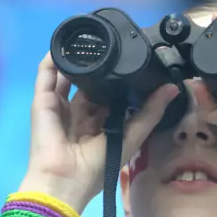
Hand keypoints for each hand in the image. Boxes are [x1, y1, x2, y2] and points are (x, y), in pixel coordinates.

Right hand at [19, 53, 179, 211]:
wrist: (65, 179)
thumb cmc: (99, 164)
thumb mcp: (132, 137)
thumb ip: (151, 112)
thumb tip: (174, 87)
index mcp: (102, 123)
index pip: (112, 95)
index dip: (122, 80)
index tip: (138, 58)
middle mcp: (82, 113)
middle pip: (92, 84)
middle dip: (102, 66)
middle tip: (114, 41)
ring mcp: (61, 106)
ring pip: (70, 76)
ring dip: (78, 59)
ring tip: (91, 36)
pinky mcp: (43, 101)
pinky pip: (46, 75)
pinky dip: (53, 59)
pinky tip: (67, 43)